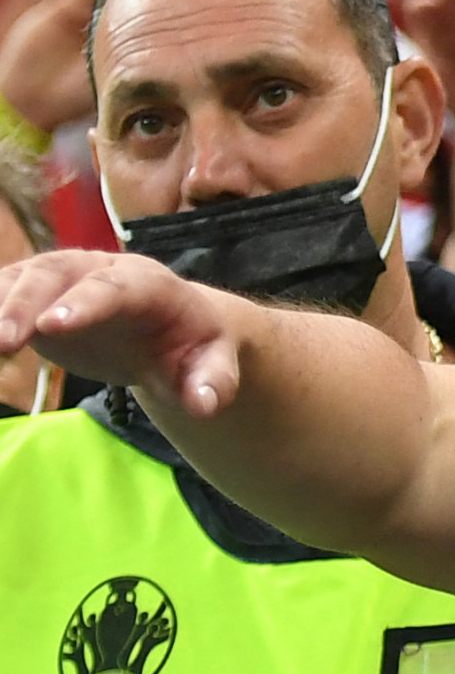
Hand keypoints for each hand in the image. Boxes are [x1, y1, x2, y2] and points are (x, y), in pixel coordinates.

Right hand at [0, 250, 243, 412]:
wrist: (169, 327)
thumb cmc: (189, 345)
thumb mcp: (212, 363)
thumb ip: (213, 381)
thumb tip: (204, 405)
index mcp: (148, 283)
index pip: (113, 289)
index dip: (84, 304)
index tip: (53, 326)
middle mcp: (99, 269)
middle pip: (55, 275)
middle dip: (25, 305)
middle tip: (4, 341)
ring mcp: (63, 276)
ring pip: (21, 279)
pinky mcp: (34, 292)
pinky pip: (3, 292)